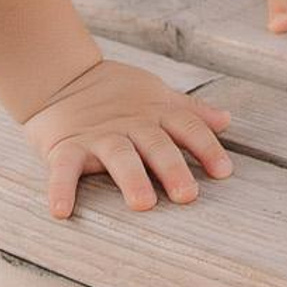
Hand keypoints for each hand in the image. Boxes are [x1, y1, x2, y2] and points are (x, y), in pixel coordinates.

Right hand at [20, 59, 233, 219]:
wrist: (61, 76)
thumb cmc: (115, 93)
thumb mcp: (155, 96)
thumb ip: (189, 112)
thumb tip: (226, 120)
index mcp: (153, 112)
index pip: (186, 126)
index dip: (206, 147)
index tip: (223, 172)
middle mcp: (130, 124)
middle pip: (156, 144)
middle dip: (172, 167)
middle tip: (187, 194)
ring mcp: (98, 136)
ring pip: (118, 156)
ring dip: (131, 178)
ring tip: (142, 203)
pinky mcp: (66, 146)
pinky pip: (63, 169)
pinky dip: (61, 189)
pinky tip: (61, 211)